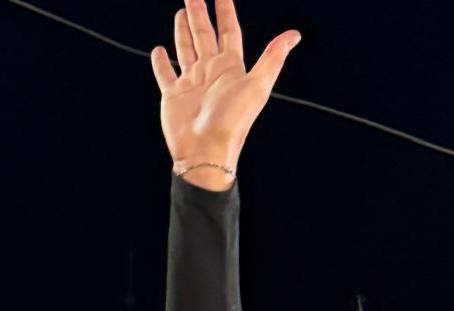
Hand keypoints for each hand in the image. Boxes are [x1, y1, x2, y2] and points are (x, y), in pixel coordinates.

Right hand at [151, 0, 299, 183]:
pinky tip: (159, 50)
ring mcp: (191, 83)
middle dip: (199, 12)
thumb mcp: (257, 86)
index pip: (229, 31)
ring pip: (186, 49)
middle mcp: (210, 72)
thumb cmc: (232, 122)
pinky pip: (165, 73)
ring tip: (180, 12)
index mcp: (230, 68)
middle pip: (204, 34)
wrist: (206, 152)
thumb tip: (294, 35)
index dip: (225, 10)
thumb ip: (273, 58)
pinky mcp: (173, 95)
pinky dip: (161, 61)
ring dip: (183, 31)